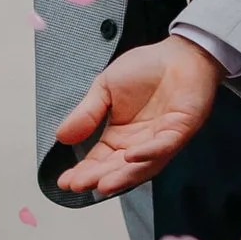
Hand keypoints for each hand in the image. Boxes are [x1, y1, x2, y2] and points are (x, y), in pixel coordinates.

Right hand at [50, 34, 222, 198]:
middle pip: (117, 167)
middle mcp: (139, 144)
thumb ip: (86, 114)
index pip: (99, 160)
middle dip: (97, 178)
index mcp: (120, 135)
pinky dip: (148, 153)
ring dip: (123, 176)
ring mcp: (160, 140)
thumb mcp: (104, 89)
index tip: (65, 181)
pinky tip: (130, 156)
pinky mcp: (180, 130)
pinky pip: (163, 146)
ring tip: (102, 185)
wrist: (179, 53)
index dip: (83, 171)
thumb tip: (61, 137)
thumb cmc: (145, 69)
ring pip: (142, 166)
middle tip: (78, 185)